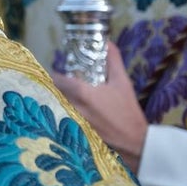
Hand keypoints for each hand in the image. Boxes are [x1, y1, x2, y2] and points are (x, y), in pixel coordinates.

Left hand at [51, 41, 147, 173]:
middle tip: (63, 82)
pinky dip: (61, 112)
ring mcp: (69, 121)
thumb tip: (107, 42)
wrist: (134, 143)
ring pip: (54, 105)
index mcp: (81, 92)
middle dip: (55, 86)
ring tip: (66, 96)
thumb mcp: (123, 83)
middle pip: (52, 91)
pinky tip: (69, 110)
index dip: (55, 73)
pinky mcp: (71, 132)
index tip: (61, 70)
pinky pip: (59, 118)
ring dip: (57, 99)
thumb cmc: (127, 112)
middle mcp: (71, 106)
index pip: (55, 78)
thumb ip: (113, 60)